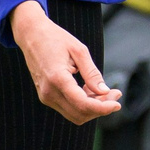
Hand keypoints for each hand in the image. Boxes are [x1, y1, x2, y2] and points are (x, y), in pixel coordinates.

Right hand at [10, 0, 121, 123]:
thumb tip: (105, 92)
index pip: (83, 104)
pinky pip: (68, 108)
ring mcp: (45, 96)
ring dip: (92, 107)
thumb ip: (92, 73)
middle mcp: (49, 92)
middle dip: (100, 108)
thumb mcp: (79, 50)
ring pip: (75, 114)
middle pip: (80, 114)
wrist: (31, 35)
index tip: (117, 104)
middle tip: (116, 92)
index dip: (102, 108)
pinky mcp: (46, 96)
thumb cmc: (56, 39)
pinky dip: (82, 104)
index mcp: (57, 78)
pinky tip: (89, 89)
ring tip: (104, 90)